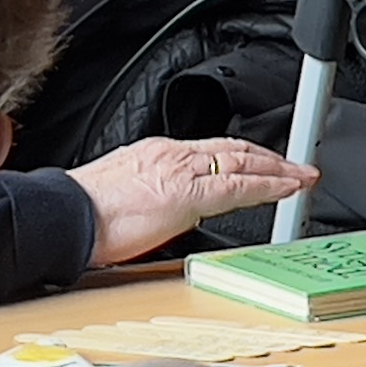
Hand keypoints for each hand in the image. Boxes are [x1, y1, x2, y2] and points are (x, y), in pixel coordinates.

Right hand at [69, 137, 318, 265]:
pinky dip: (268, 186)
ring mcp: (180, 170)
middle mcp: (171, 154)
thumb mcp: (122, 196)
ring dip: (278, 169)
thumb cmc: (80, 216)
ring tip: (303, 176)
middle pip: (232, 150)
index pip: (210, 151)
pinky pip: (238, 187)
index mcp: (155, 154)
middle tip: (297, 166)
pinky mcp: (186, 193)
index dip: (242, 157)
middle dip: (269, 157)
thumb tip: (164, 213)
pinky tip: (287, 189)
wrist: (62, 217)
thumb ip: (150, 199)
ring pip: (242, 162)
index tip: (261, 164)